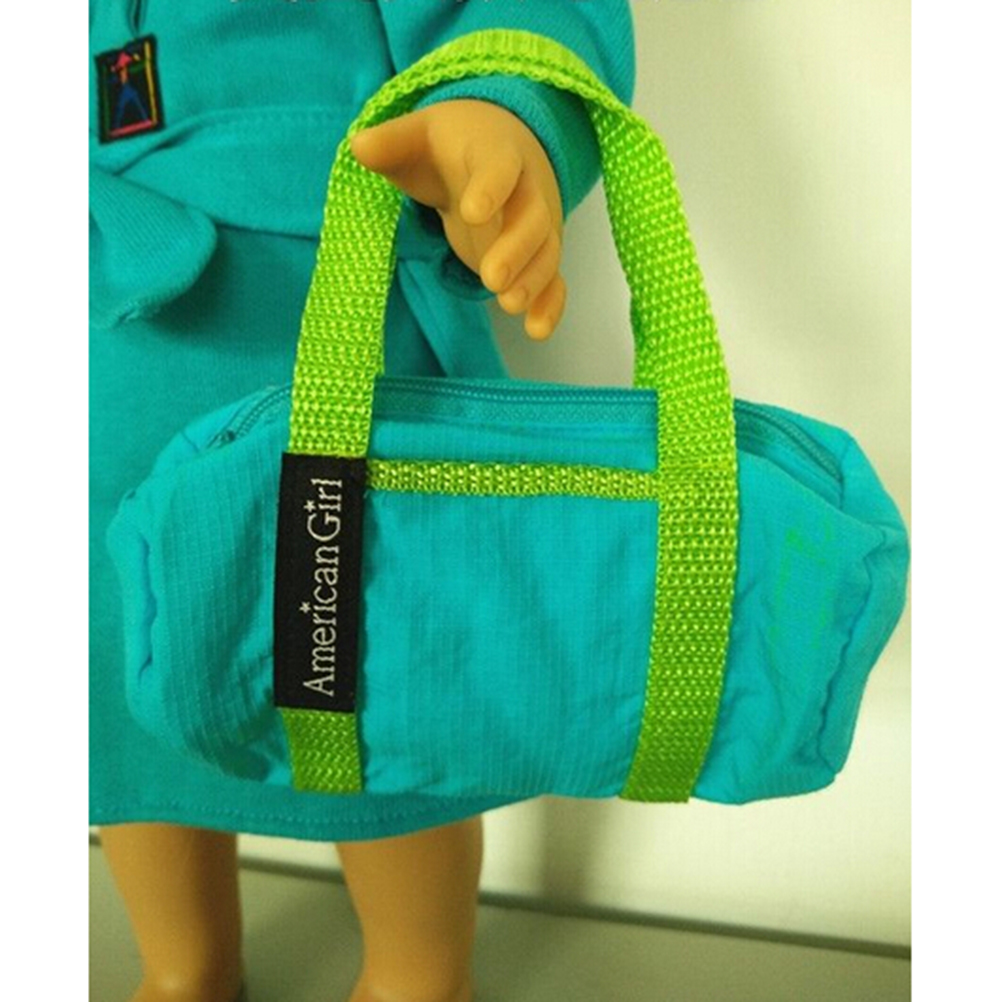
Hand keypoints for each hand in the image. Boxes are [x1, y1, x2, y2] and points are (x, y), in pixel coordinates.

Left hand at [351, 99, 565, 340]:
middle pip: (532, 218)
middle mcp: (526, 191)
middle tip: (491, 279)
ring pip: (545, 252)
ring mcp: (537, 225)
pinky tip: (536, 331)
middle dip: (516, 249)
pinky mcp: (538, 255)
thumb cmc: (449, 147)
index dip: (490, 188)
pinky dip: (550, 305)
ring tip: (509, 305)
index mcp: (496, 154)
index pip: (500, 168)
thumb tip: (359, 146)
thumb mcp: (419, 136)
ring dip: (532, 280)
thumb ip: (392, 142)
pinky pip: (554, 280)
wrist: (495, 147)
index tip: (470, 212)